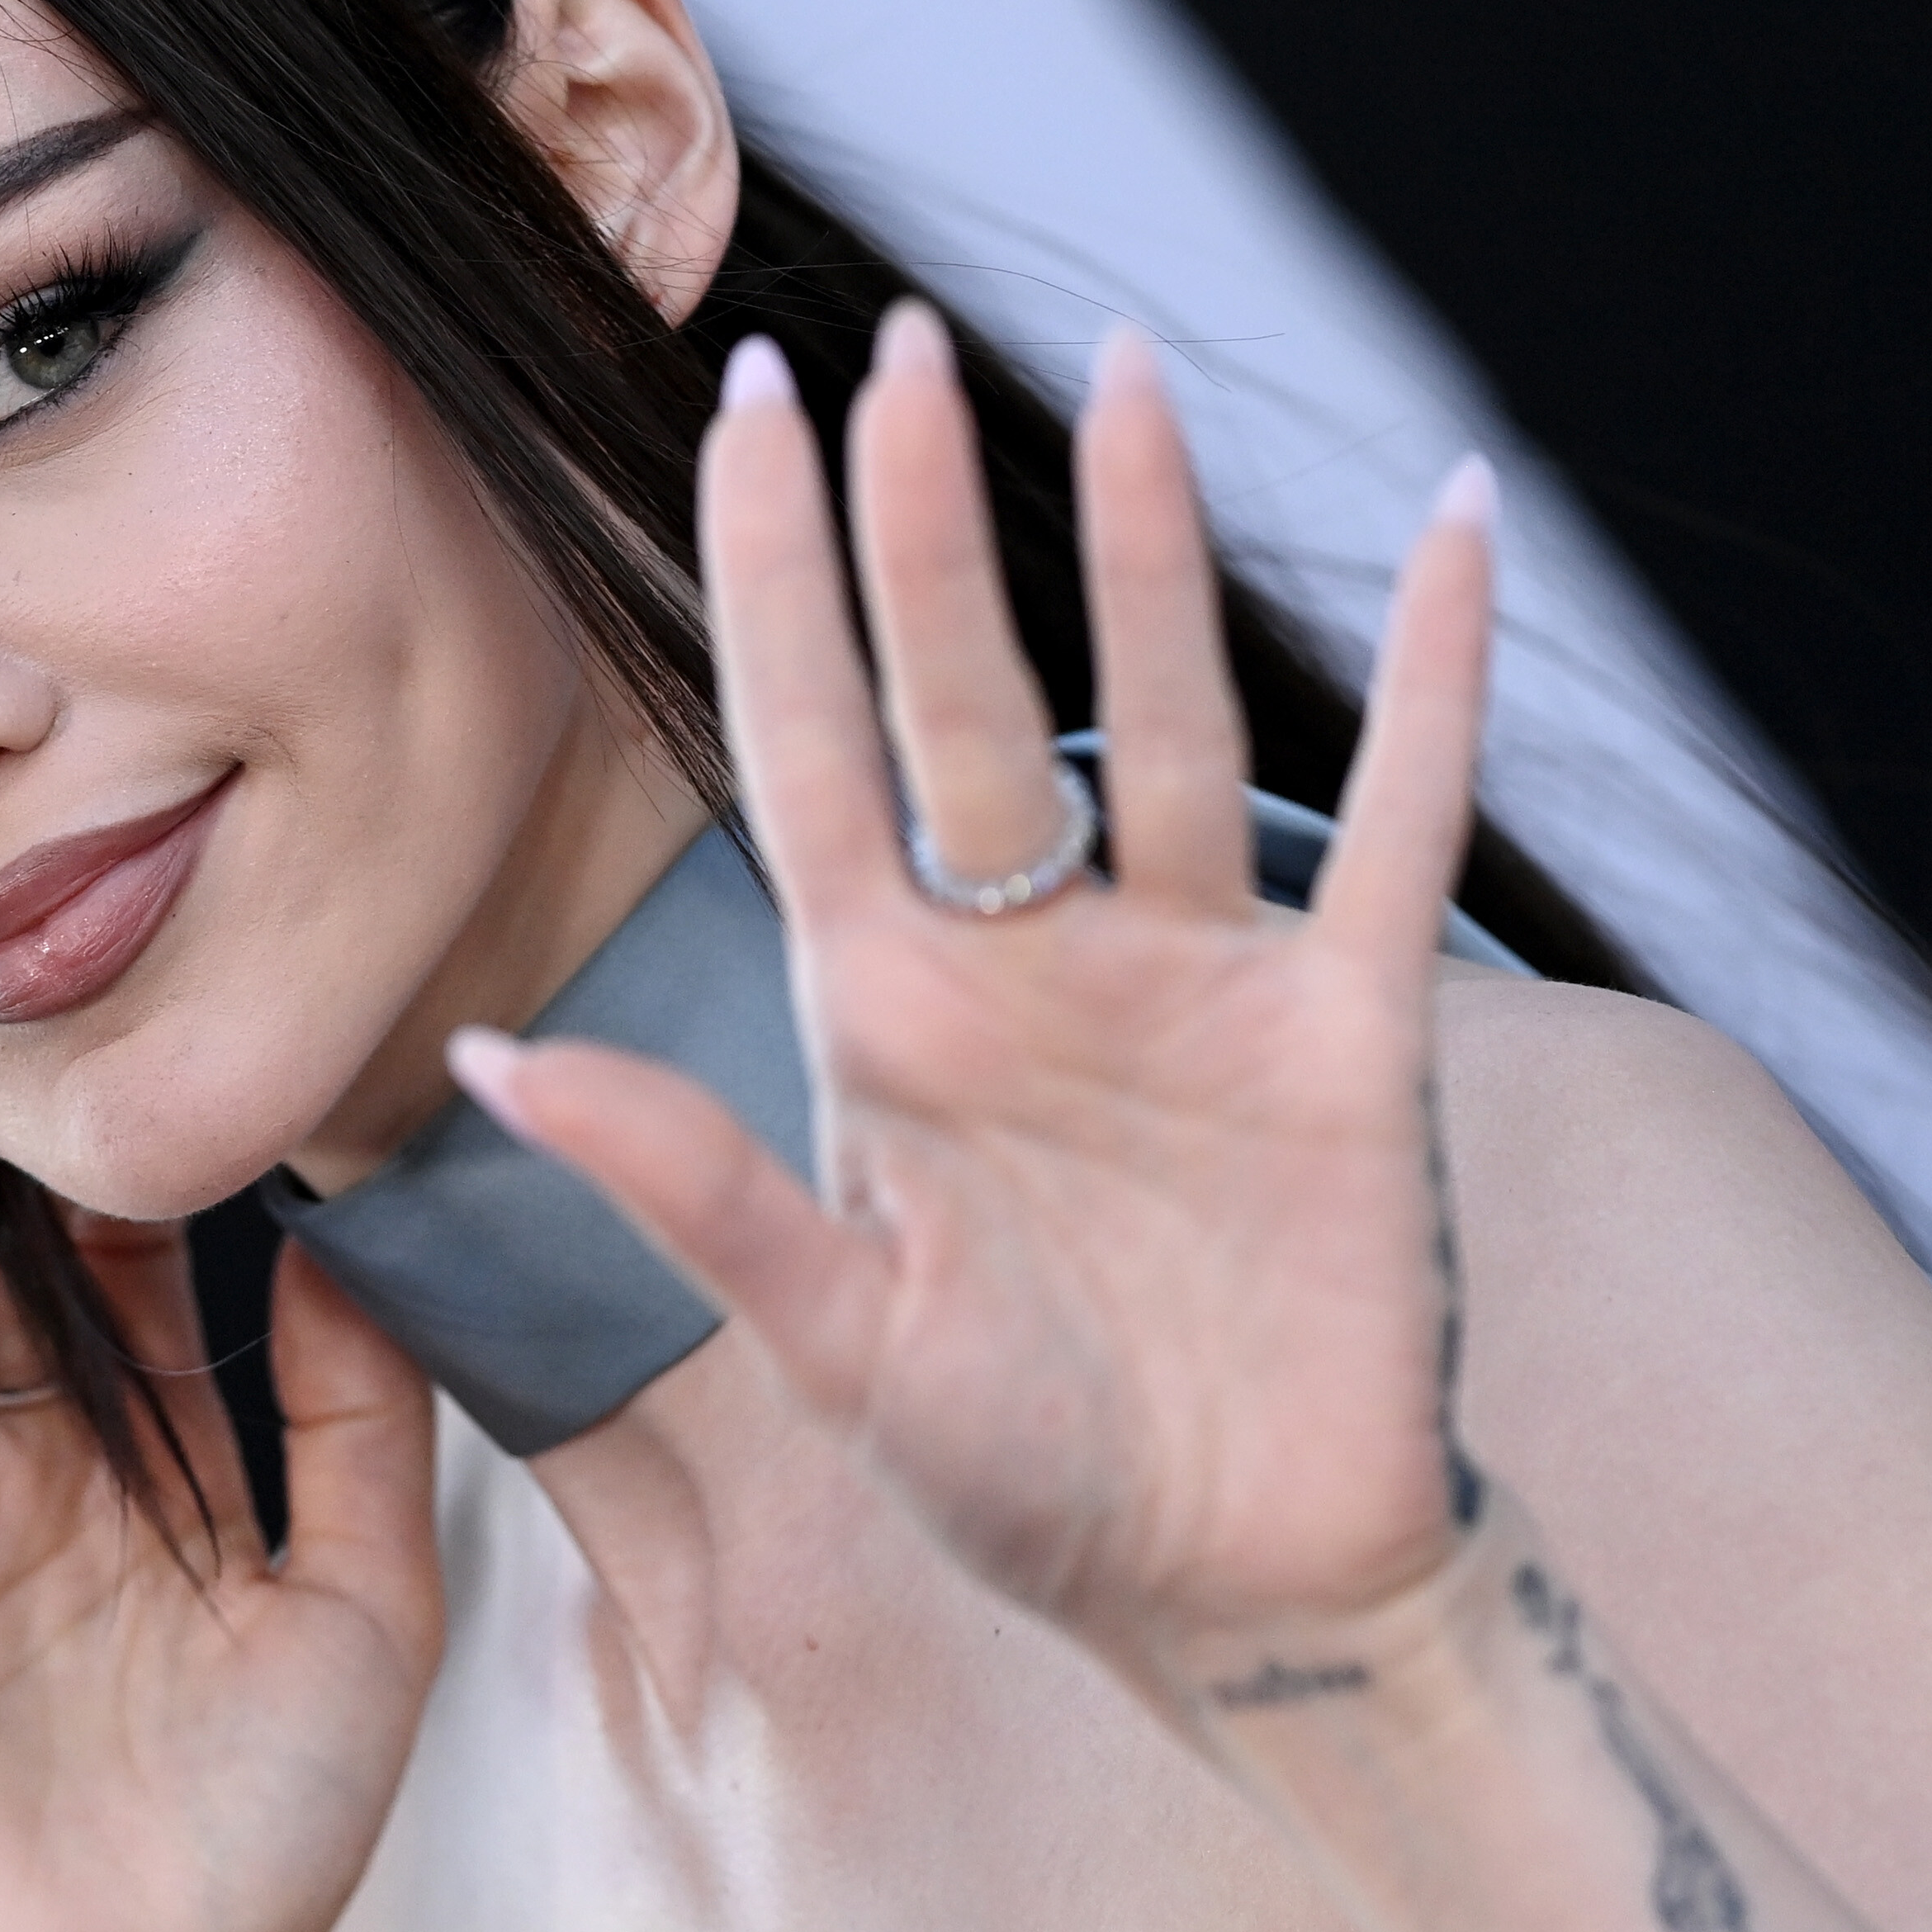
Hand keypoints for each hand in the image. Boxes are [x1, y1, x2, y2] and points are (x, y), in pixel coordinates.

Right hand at [0, 1072, 441, 1931]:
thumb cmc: (265, 1836)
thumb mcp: (370, 1605)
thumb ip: (364, 1426)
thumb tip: (342, 1252)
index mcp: (151, 1480)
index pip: (144, 1281)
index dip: (160, 1169)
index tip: (191, 1035)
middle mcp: (27, 1478)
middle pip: (11, 1259)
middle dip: (25, 1133)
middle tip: (51, 978)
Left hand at [454, 308, 1498, 1678]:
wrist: (1232, 1587)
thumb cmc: (1020, 1474)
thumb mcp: (834, 1340)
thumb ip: (685, 1186)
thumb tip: (481, 1066)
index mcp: (882, 1011)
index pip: (804, 744)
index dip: (773, 579)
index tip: (746, 410)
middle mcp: (1025, 959)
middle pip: (963, 695)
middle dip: (926, 524)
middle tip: (897, 344)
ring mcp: (1190, 976)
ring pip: (1156, 718)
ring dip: (1143, 552)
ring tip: (1123, 375)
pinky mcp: (1344, 1029)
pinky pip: (1393, 822)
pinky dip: (1431, 682)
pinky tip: (1449, 524)